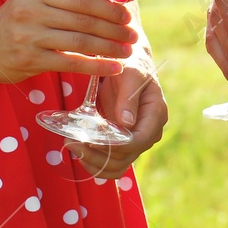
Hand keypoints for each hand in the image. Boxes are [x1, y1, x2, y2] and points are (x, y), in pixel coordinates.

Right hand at [0, 0, 136, 83]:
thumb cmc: (13, 23)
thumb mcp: (32, 2)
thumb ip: (62, 2)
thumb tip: (104, 4)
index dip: (108, 7)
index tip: (126, 15)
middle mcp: (32, 11)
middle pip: (84, 20)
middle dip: (113, 28)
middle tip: (133, 35)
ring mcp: (30, 36)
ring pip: (80, 41)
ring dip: (109, 47)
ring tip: (128, 51)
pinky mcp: (31, 60)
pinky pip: (71, 63)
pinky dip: (96, 65)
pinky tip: (113, 67)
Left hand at [65, 55, 167, 180]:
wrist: (127, 62)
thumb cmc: (130, 63)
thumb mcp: (130, 74)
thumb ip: (129, 97)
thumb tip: (127, 123)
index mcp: (155, 115)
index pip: (139, 141)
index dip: (116, 146)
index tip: (91, 141)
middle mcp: (149, 132)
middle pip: (126, 157)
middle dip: (98, 154)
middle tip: (72, 143)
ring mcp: (136, 139)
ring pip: (118, 165)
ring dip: (95, 163)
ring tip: (72, 147)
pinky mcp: (123, 142)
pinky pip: (111, 162)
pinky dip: (95, 162)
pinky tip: (79, 152)